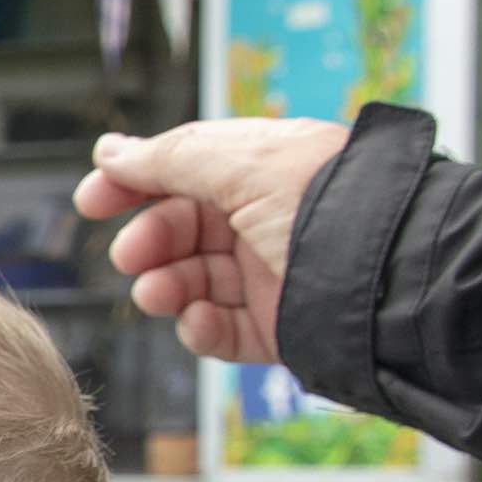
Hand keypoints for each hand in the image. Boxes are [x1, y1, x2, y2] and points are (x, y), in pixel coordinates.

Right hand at [74, 119, 351, 366]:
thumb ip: (168, 158)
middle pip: (182, 228)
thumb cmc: (327, 207)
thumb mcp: (240, 165)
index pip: (185, 169)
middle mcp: (268, 219)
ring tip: (156, 293)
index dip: (135, 182)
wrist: (389, 280)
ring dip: (165, 286)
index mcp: (265, 168)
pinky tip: (198, 320)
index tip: (93, 200)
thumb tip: (109, 151)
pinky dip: (201, 328)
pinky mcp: (280, 327)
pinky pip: (224, 330)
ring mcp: (273, 275)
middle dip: (149, 240)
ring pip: (195, 280)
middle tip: (131, 255)